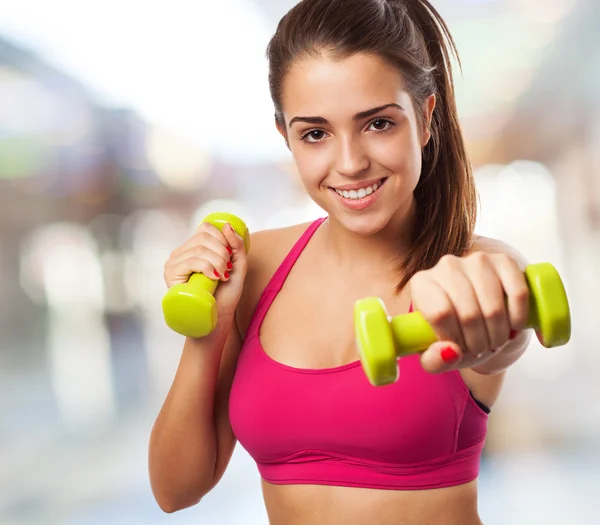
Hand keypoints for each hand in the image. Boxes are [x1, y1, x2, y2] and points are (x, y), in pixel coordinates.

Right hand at [163, 222, 247, 320]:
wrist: (217, 317)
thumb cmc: (226, 294)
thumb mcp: (237, 265)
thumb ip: (236, 245)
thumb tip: (226, 225)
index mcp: (193, 248)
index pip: (206, 228)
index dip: (222, 238)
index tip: (230, 257)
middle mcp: (180, 253)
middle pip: (204, 237)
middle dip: (222, 252)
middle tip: (226, 269)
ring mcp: (173, 263)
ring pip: (200, 250)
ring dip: (218, 262)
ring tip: (222, 276)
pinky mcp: (171, 275)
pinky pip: (192, 261)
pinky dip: (208, 268)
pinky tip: (214, 278)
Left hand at [408, 252, 529, 372]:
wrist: (481, 310)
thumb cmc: (454, 331)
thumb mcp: (438, 352)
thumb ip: (433, 361)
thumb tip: (450, 352)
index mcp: (422, 284)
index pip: (439, 314)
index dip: (454, 340)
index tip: (460, 350)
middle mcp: (446, 266)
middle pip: (468, 314)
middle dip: (478, 343)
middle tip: (480, 349)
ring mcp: (476, 260)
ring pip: (493, 308)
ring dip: (498, 335)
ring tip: (494, 341)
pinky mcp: (504, 260)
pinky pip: (517, 293)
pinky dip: (518, 318)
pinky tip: (512, 327)